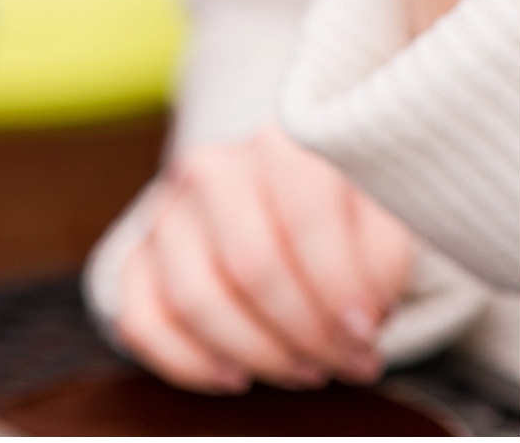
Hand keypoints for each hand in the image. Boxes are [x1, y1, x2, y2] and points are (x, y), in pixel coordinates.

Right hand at [116, 128, 412, 392]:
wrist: (284, 202)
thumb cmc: (342, 218)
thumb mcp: (381, 219)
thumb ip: (381, 258)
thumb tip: (360, 316)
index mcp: (275, 145)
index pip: (303, 218)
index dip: (339, 288)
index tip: (367, 333)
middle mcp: (209, 170)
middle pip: (249, 267)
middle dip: (306, 333)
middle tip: (346, 362)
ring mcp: (165, 214)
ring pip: (195, 300)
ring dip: (258, 355)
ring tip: (306, 369)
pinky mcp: (138, 258)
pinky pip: (142, 321)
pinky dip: (188, 362)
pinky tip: (235, 376)